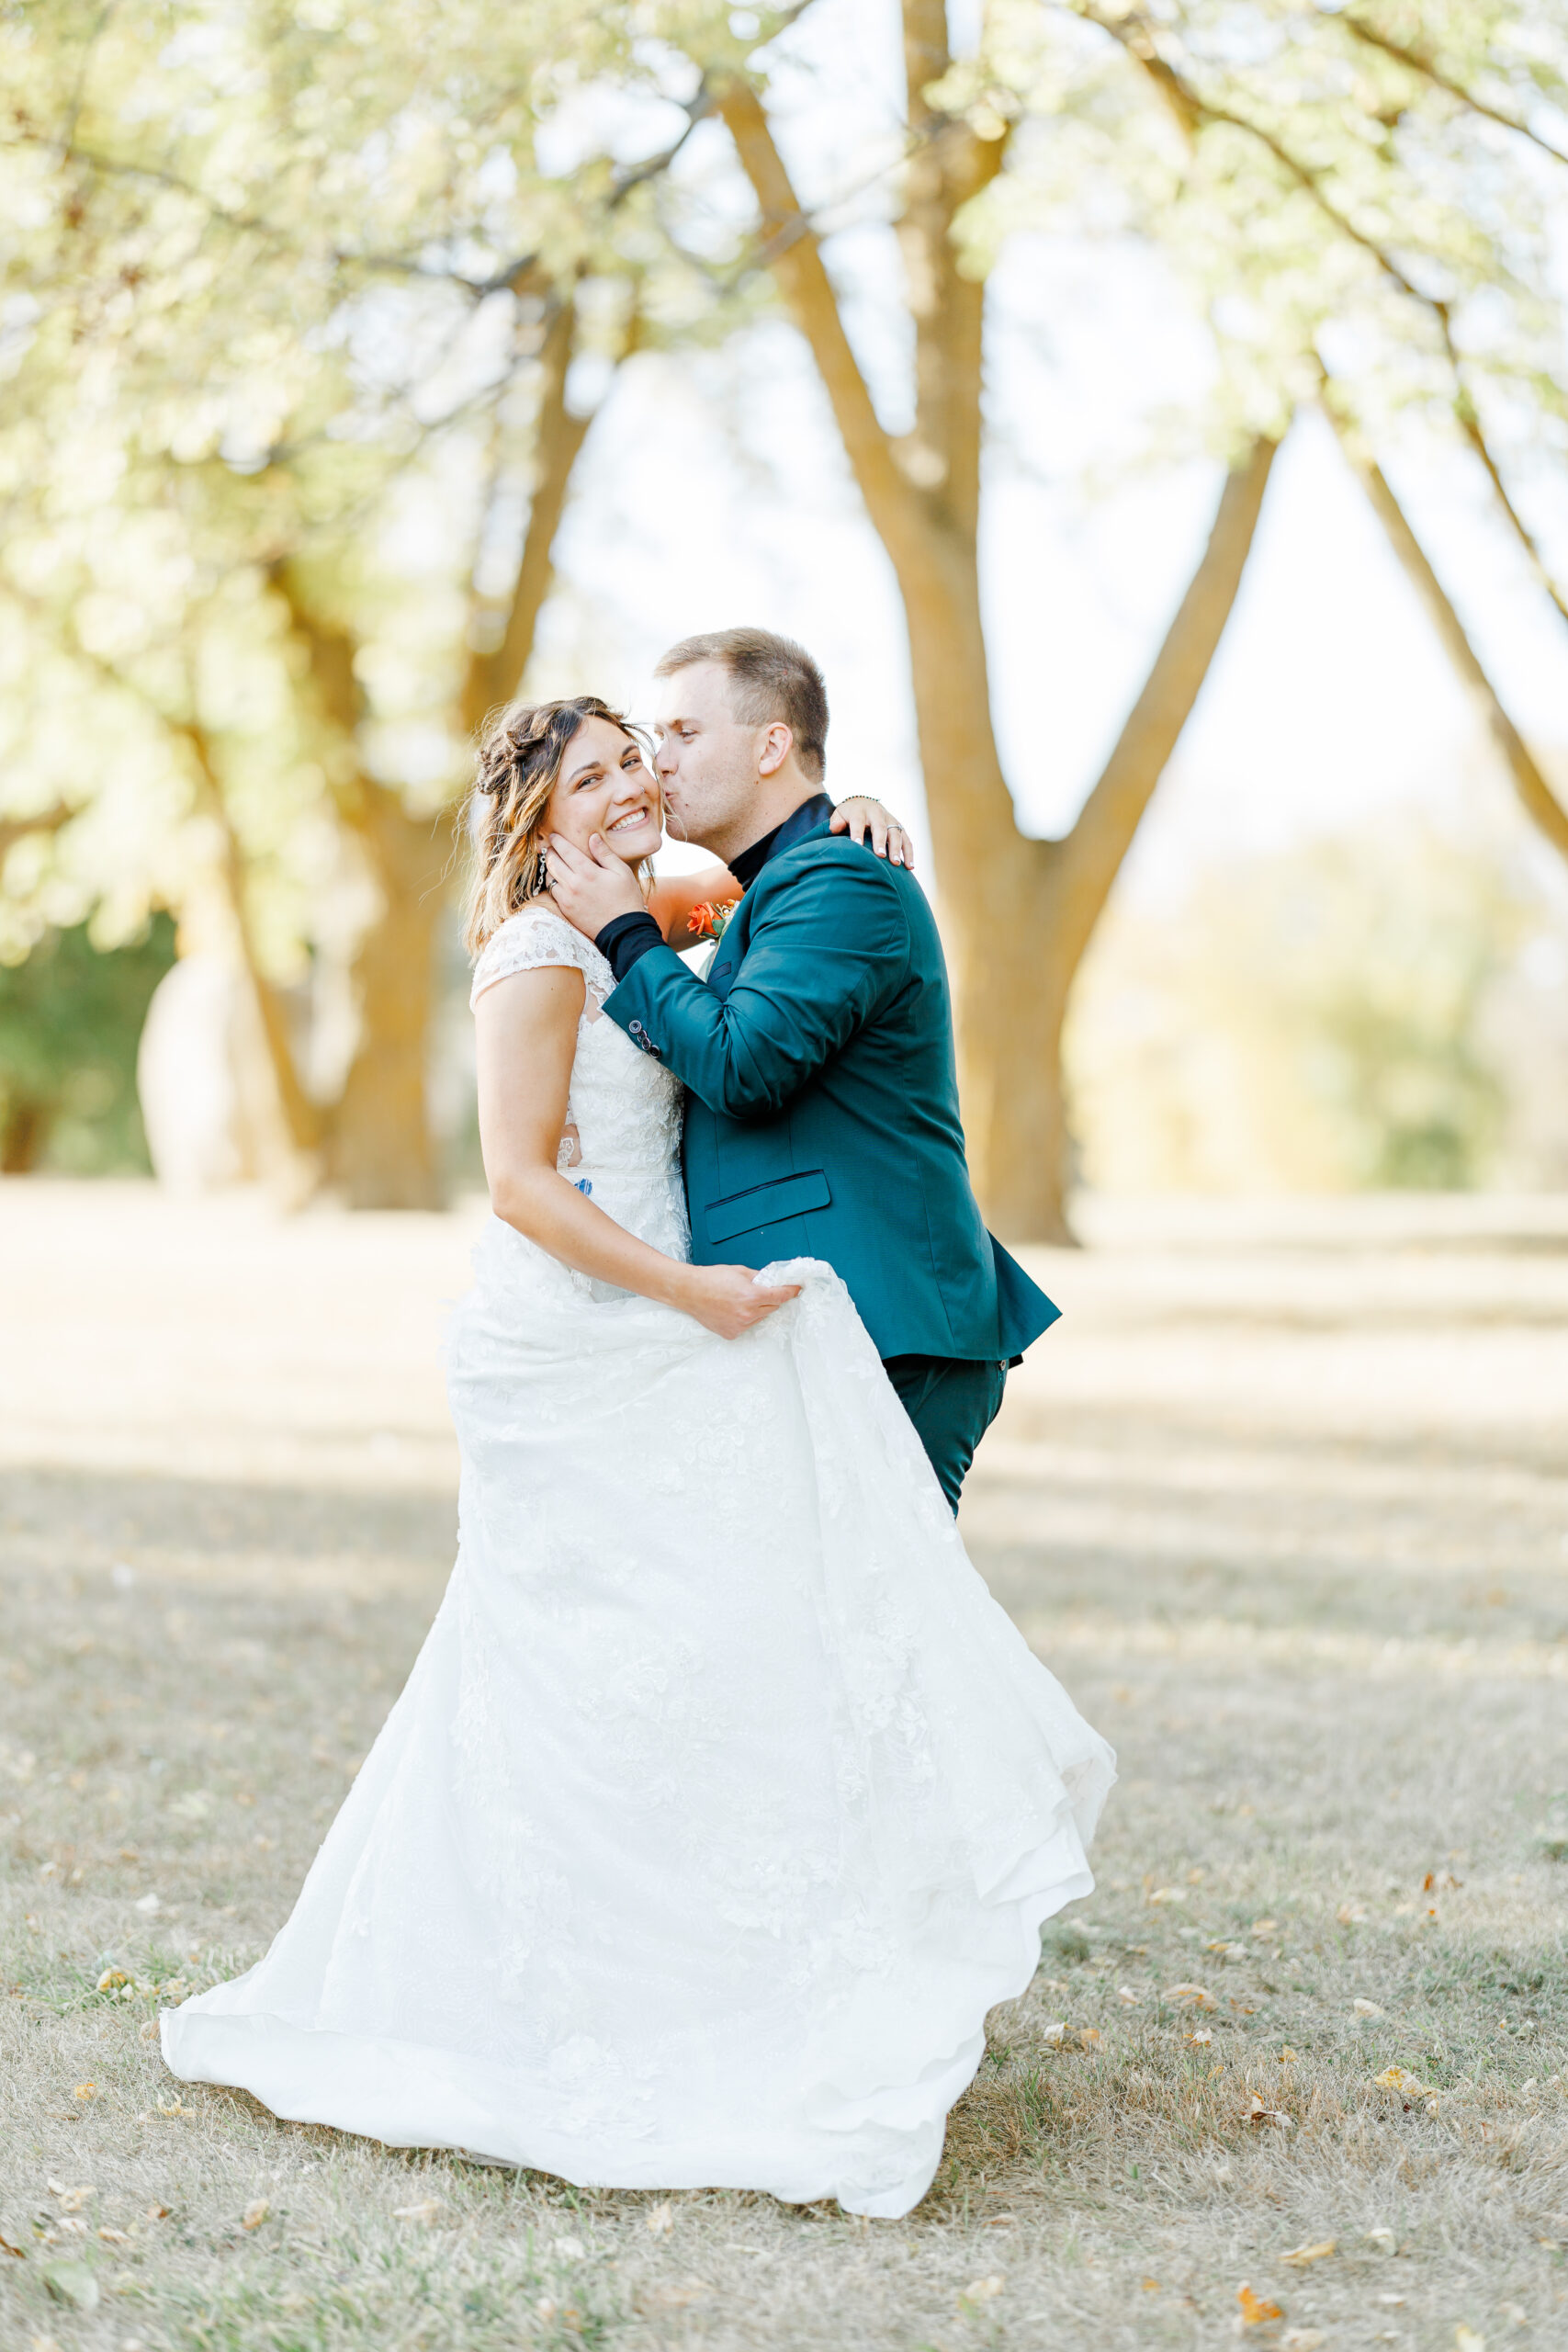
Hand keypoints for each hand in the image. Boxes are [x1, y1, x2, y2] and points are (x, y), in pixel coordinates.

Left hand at [544, 831, 648, 937]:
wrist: (624, 930)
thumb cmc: (626, 899)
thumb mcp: (621, 872)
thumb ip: (605, 853)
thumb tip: (592, 837)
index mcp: (588, 872)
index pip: (565, 850)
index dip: (557, 841)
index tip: (554, 836)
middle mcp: (574, 884)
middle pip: (552, 862)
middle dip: (550, 852)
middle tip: (550, 847)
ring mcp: (568, 898)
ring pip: (549, 877)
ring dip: (549, 868)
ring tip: (553, 862)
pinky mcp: (566, 910)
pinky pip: (552, 892)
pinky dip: (552, 883)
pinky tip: (558, 880)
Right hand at [678, 1264, 801, 1339]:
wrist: (689, 1291)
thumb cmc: (712, 1278)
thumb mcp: (739, 1271)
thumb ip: (760, 1277)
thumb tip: (773, 1281)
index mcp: (751, 1296)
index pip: (780, 1296)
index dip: (791, 1291)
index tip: (797, 1289)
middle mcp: (747, 1314)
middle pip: (772, 1308)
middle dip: (770, 1299)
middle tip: (759, 1291)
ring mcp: (739, 1326)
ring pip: (760, 1318)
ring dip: (757, 1310)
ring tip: (739, 1300)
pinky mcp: (732, 1334)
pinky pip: (747, 1325)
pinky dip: (744, 1318)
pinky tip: (731, 1310)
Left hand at [828, 796, 914, 869]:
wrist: (864, 804)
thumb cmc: (849, 814)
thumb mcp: (840, 813)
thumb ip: (836, 821)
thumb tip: (834, 829)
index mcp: (861, 811)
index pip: (858, 822)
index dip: (857, 833)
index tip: (857, 846)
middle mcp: (878, 814)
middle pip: (880, 827)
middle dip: (881, 841)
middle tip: (880, 855)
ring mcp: (891, 821)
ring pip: (896, 834)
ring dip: (897, 849)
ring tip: (896, 864)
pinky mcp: (899, 828)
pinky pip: (907, 841)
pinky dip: (909, 853)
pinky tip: (910, 867)